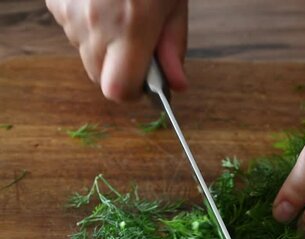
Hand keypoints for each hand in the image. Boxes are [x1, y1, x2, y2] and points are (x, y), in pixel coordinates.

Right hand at [46, 0, 187, 100]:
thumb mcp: (174, 6)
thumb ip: (173, 47)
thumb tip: (177, 85)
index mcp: (131, 27)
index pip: (117, 89)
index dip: (131, 91)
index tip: (144, 81)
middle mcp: (96, 24)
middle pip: (99, 75)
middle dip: (119, 68)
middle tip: (137, 41)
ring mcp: (70, 12)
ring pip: (84, 52)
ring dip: (103, 45)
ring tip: (121, 12)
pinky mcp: (55, 1)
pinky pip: (71, 29)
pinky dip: (87, 24)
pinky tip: (103, 3)